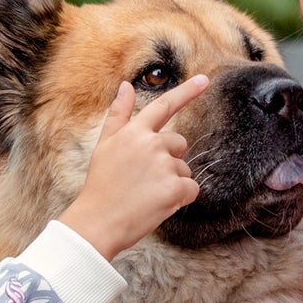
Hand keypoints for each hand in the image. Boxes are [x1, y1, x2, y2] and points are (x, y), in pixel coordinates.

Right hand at [59, 76, 207, 260]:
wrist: (97, 222)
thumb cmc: (100, 185)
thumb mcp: (104, 145)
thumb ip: (119, 115)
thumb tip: (125, 86)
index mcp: (134, 132)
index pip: (165, 106)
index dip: (187, 91)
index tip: (204, 79)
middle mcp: (151, 144)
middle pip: (179, 144)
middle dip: (169, 159)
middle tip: (144, 179)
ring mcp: (164, 166)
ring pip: (184, 169)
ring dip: (173, 182)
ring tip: (147, 194)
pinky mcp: (175, 188)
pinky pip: (192, 189)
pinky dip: (181, 198)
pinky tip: (159, 205)